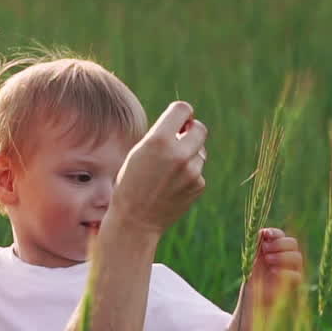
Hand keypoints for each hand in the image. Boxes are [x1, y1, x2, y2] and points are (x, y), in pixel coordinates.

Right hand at [111, 101, 207, 235]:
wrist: (135, 221)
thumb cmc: (131, 183)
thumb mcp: (138, 152)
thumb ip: (162, 135)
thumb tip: (188, 124)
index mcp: (159, 140)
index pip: (183, 109)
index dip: (181, 114)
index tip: (177, 122)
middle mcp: (179, 153)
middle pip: (200, 128)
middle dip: (191, 131)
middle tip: (179, 141)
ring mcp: (192, 171)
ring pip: (200, 151)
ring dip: (189, 155)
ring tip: (168, 171)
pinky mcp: (198, 185)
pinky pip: (198, 170)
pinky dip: (189, 174)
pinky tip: (172, 185)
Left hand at [235, 228, 303, 330]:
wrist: (249, 317)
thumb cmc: (250, 293)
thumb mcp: (251, 267)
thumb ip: (257, 249)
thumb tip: (262, 232)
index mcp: (275, 256)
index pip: (282, 237)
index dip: (276, 233)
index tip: (265, 234)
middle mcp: (286, 264)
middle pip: (293, 244)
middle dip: (280, 244)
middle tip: (265, 252)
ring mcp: (291, 277)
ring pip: (297, 257)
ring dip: (282, 256)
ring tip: (268, 262)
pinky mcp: (293, 290)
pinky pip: (297, 275)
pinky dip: (285, 271)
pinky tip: (273, 273)